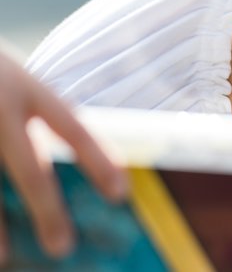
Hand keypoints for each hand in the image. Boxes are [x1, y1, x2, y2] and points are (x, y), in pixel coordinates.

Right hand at [0, 50, 126, 263]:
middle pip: (27, 167)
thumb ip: (34, 112)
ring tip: (5, 258)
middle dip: (47, 209)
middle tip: (63, 247)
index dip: (97, 160)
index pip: (71, 126)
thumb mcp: (14, 78)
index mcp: (25, 86)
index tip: (121, 194)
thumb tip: (67, 168)